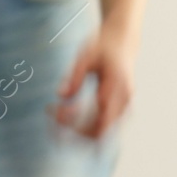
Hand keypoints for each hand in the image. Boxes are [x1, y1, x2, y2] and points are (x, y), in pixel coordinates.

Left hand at [51, 19, 138, 138]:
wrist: (123, 41)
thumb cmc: (102, 46)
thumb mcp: (86, 55)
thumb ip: (75, 75)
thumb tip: (60, 96)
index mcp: (119, 86)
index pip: (98, 120)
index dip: (74, 124)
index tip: (53, 109)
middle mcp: (125, 100)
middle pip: (99, 133)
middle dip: (72, 131)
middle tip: (51, 113)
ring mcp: (124, 106)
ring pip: (100, 135)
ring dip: (76, 132)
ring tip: (56, 116)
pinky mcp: (119, 109)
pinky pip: (101, 127)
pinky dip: (83, 127)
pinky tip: (68, 113)